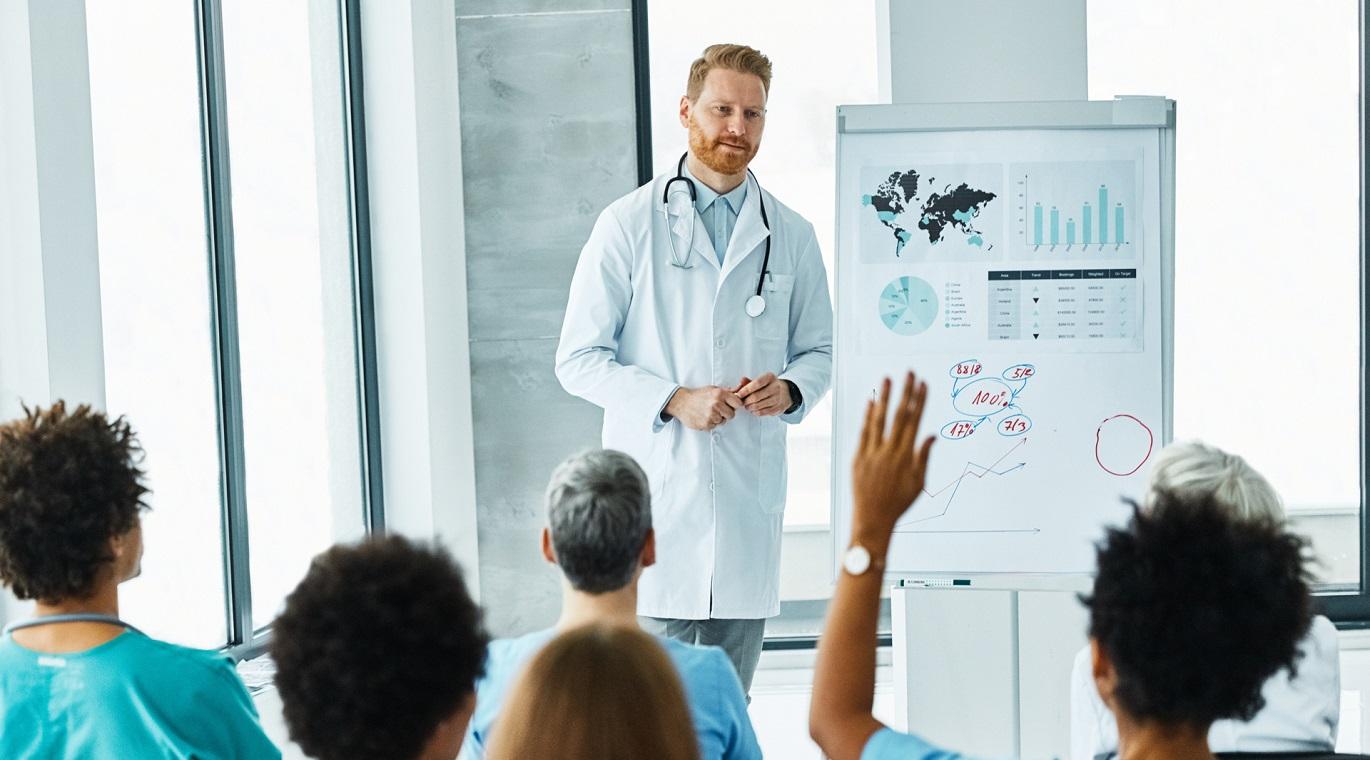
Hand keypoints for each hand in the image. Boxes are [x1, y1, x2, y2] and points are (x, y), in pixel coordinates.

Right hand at [665, 386, 743, 430]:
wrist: (681, 402)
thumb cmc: (698, 395)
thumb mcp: (713, 389)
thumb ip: (728, 391)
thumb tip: (742, 388)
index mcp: (720, 394)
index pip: (738, 403)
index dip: (735, 405)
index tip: (730, 405)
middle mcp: (716, 404)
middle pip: (732, 414)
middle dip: (726, 413)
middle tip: (717, 409)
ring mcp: (711, 415)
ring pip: (723, 421)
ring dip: (718, 419)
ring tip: (708, 412)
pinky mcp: (706, 424)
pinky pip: (714, 426)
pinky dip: (710, 423)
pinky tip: (704, 417)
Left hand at [736, 372, 791, 416]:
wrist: (786, 393)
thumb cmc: (770, 386)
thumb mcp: (761, 380)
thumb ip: (750, 381)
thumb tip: (742, 381)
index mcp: (770, 377)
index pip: (757, 383)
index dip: (747, 389)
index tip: (739, 394)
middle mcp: (775, 387)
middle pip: (756, 396)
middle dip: (746, 400)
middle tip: (742, 401)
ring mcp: (777, 398)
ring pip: (758, 405)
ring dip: (749, 407)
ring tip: (747, 405)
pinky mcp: (777, 408)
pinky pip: (762, 412)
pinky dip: (755, 412)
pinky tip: (753, 409)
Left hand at [851, 372, 934, 540]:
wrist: (873, 520)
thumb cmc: (898, 503)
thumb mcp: (918, 483)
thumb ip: (924, 457)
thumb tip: (932, 435)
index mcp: (906, 457)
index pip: (915, 422)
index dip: (920, 401)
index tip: (924, 384)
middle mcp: (889, 452)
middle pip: (899, 416)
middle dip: (906, 392)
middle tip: (909, 372)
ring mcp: (872, 453)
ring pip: (879, 420)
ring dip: (885, 398)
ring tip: (888, 379)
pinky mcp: (858, 457)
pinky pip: (863, 432)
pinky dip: (867, 416)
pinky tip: (871, 401)